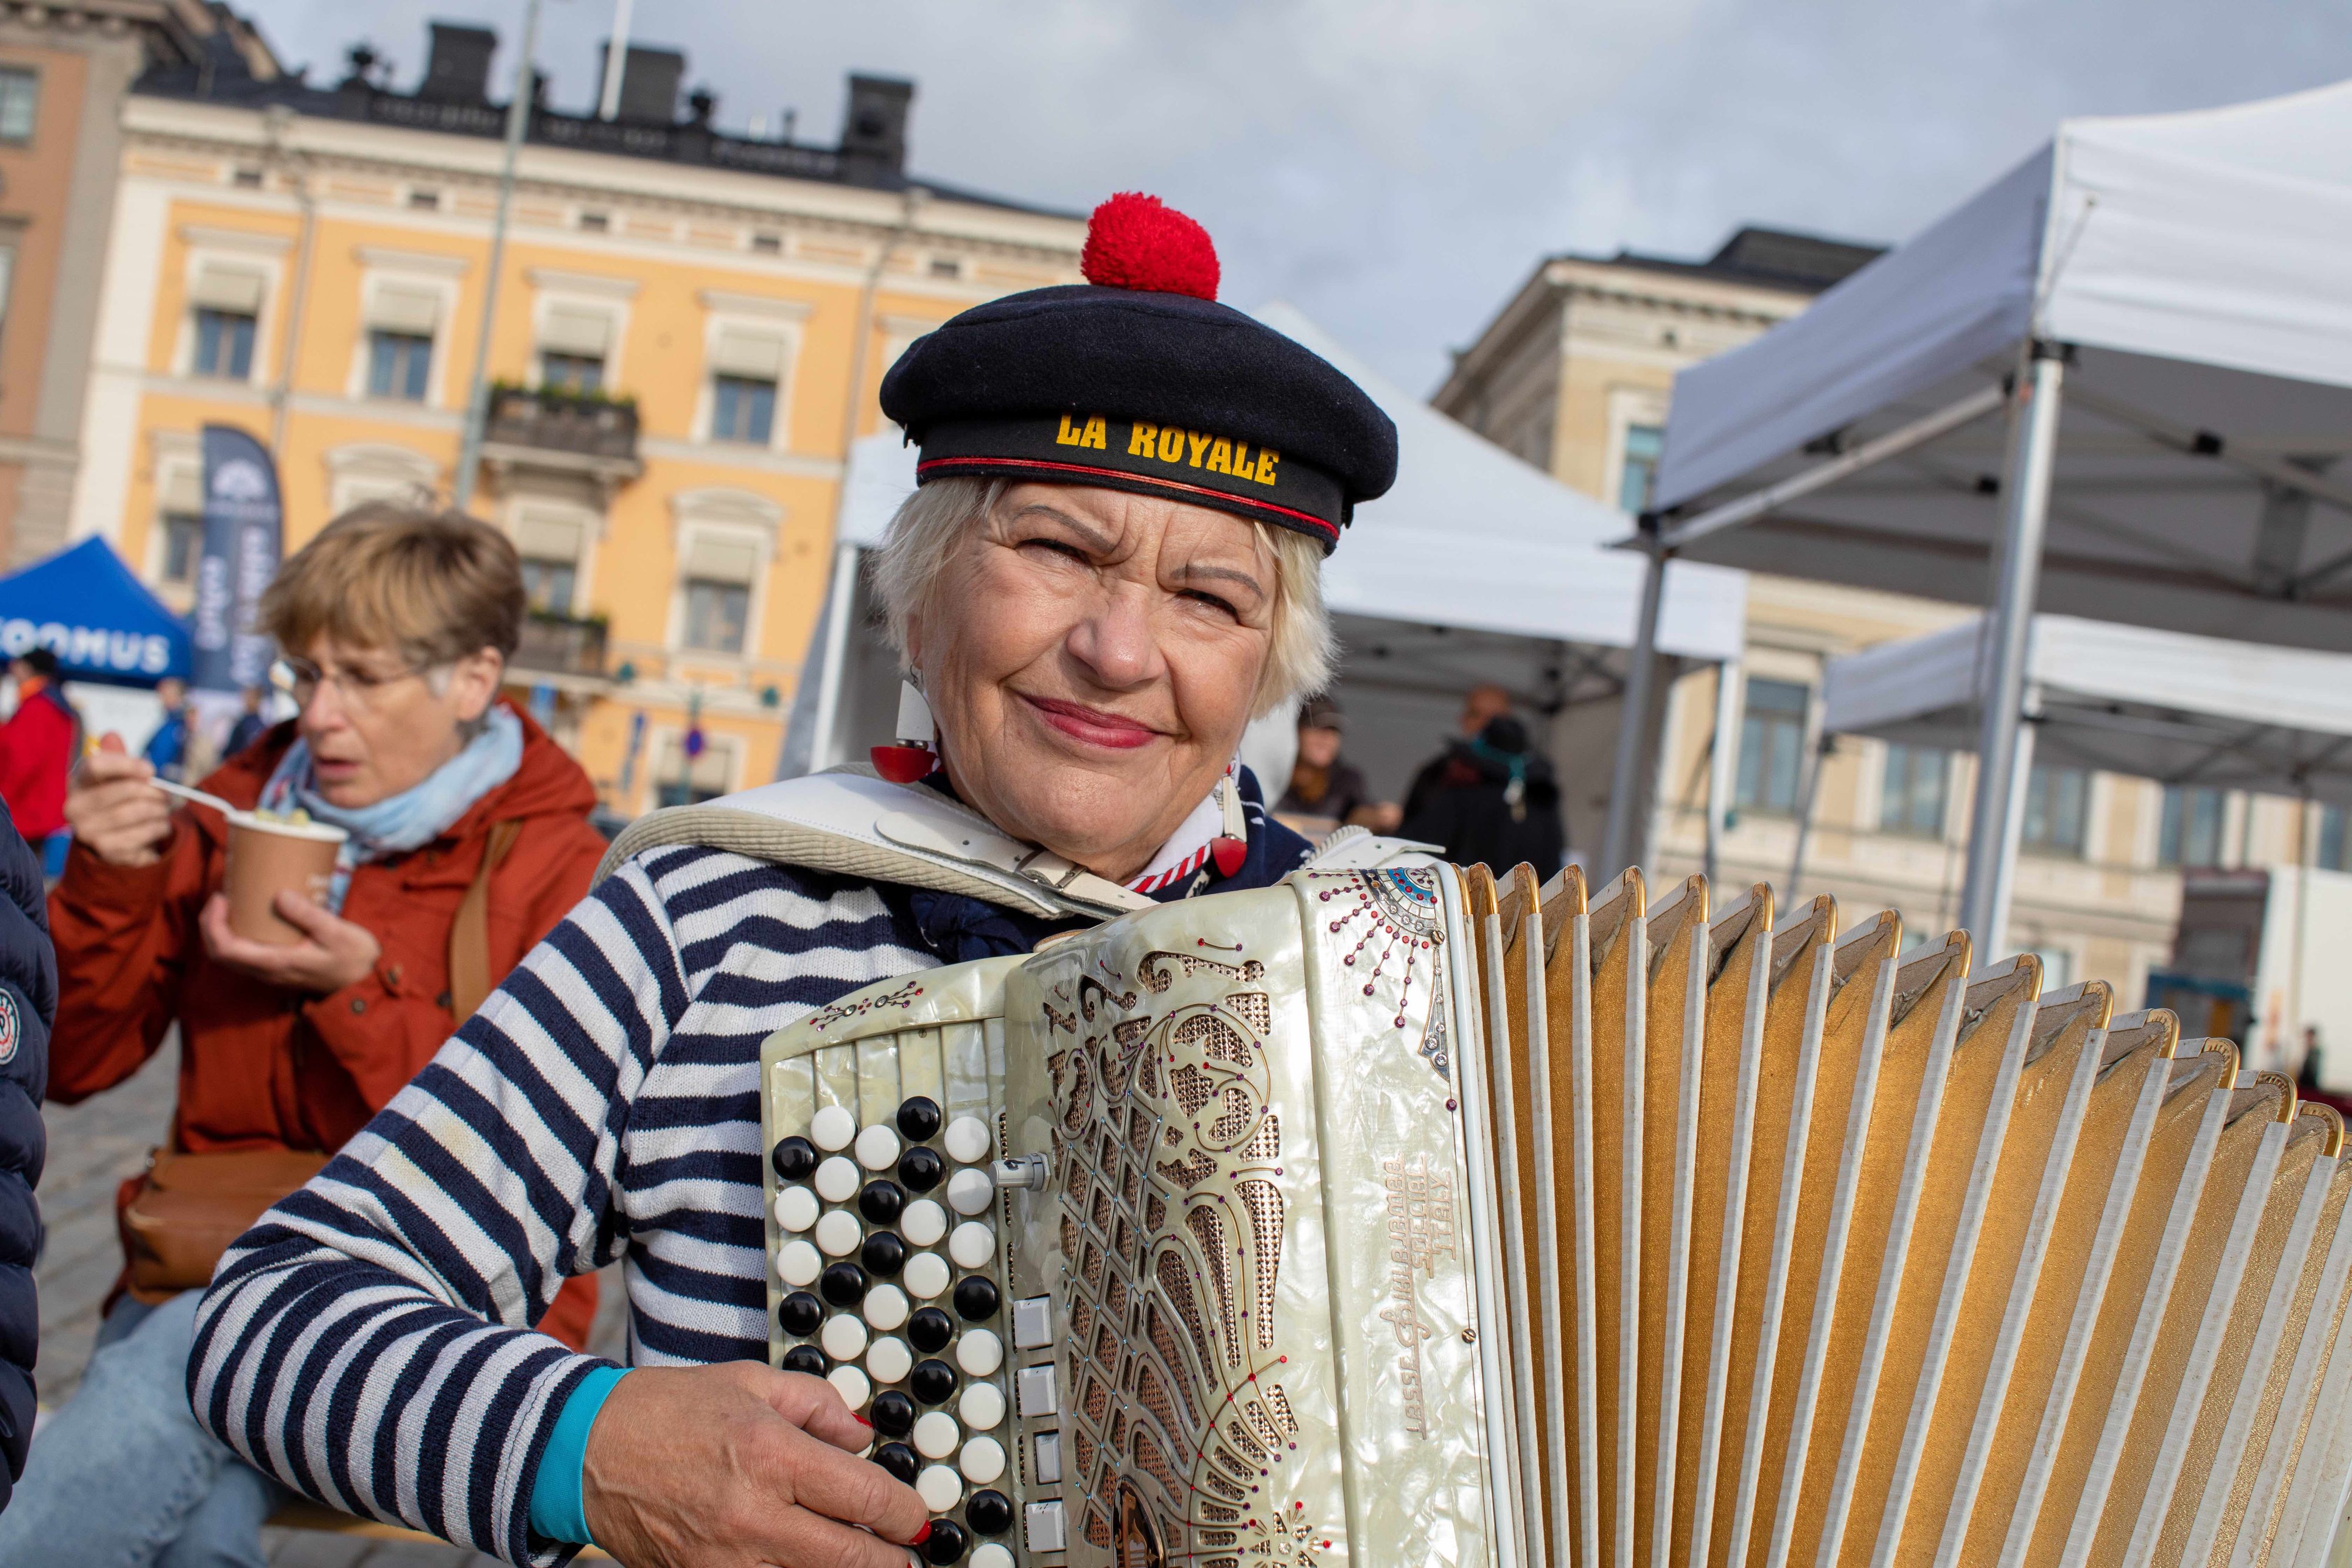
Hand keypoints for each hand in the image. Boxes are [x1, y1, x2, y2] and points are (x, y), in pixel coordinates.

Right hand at [63, 734, 174, 866]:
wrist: (117, 839)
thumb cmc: (120, 799)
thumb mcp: (118, 775)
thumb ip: (116, 756)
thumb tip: (111, 735)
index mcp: (78, 781)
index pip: (96, 765)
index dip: (127, 764)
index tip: (151, 770)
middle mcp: (75, 807)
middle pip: (124, 790)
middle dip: (153, 791)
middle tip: (167, 794)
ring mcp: (87, 830)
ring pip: (135, 812)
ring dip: (159, 810)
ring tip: (164, 809)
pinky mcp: (104, 850)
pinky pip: (141, 835)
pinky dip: (159, 828)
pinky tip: (160, 826)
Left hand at [199, 888, 381, 994]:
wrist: (366, 983)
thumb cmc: (355, 957)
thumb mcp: (337, 931)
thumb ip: (308, 915)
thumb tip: (278, 895)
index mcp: (276, 962)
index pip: (225, 949)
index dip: (213, 923)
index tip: (222, 898)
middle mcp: (266, 971)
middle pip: (218, 954)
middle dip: (209, 925)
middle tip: (221, 897)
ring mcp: (270, 973)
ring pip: (228, 957)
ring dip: (220, 931)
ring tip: (231, 904)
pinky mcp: (277, 969)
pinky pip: (243, 955)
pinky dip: (235, 935)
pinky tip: (250, 917)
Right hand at [582, 1363, 927, 1567]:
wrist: (585, 1450)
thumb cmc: (666, 1411)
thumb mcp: (751, 1382)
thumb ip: (817, 1405)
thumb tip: (862, 1436)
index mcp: (771, 1455)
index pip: (864, 1497)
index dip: (904, 1512)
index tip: (916, 1515)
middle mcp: (753, 1514)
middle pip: (849, 1556)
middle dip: (890, 1558)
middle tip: (906, 1550)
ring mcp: (726, 1558)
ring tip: (865, 1559)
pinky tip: (810, 1562)